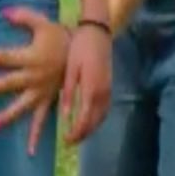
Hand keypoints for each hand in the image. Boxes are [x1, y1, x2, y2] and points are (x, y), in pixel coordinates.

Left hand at [0, 7, 70, 154]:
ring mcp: (42, 91)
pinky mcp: (49, 100)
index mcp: (31, 57)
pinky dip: (36, 136)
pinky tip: (30, 152)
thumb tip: (3, 12)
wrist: (85, 51)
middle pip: (10, 82)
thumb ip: (23, 17)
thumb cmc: (60, 36)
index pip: (6, 57)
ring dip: (8, 115)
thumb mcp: (42, 23)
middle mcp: (35, 76)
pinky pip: (42, 120)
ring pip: (23, 105)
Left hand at [61, 23, 111, 144]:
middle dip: (82, 134)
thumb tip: (65, 115)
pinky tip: (89, 121)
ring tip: (78, 135)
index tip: (65, 140)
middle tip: (69, 142)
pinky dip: (97, 120)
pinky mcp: (109, 86)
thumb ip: (68, 93)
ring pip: (101, 117)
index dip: (76, 132)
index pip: (85, 119)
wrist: (97, 33)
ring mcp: (108, 90)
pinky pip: (105, 110)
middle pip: (94, 121)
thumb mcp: (71, 69)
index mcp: (91, 89)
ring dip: (91, 129)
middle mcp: (102, 93)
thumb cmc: (80, 48)